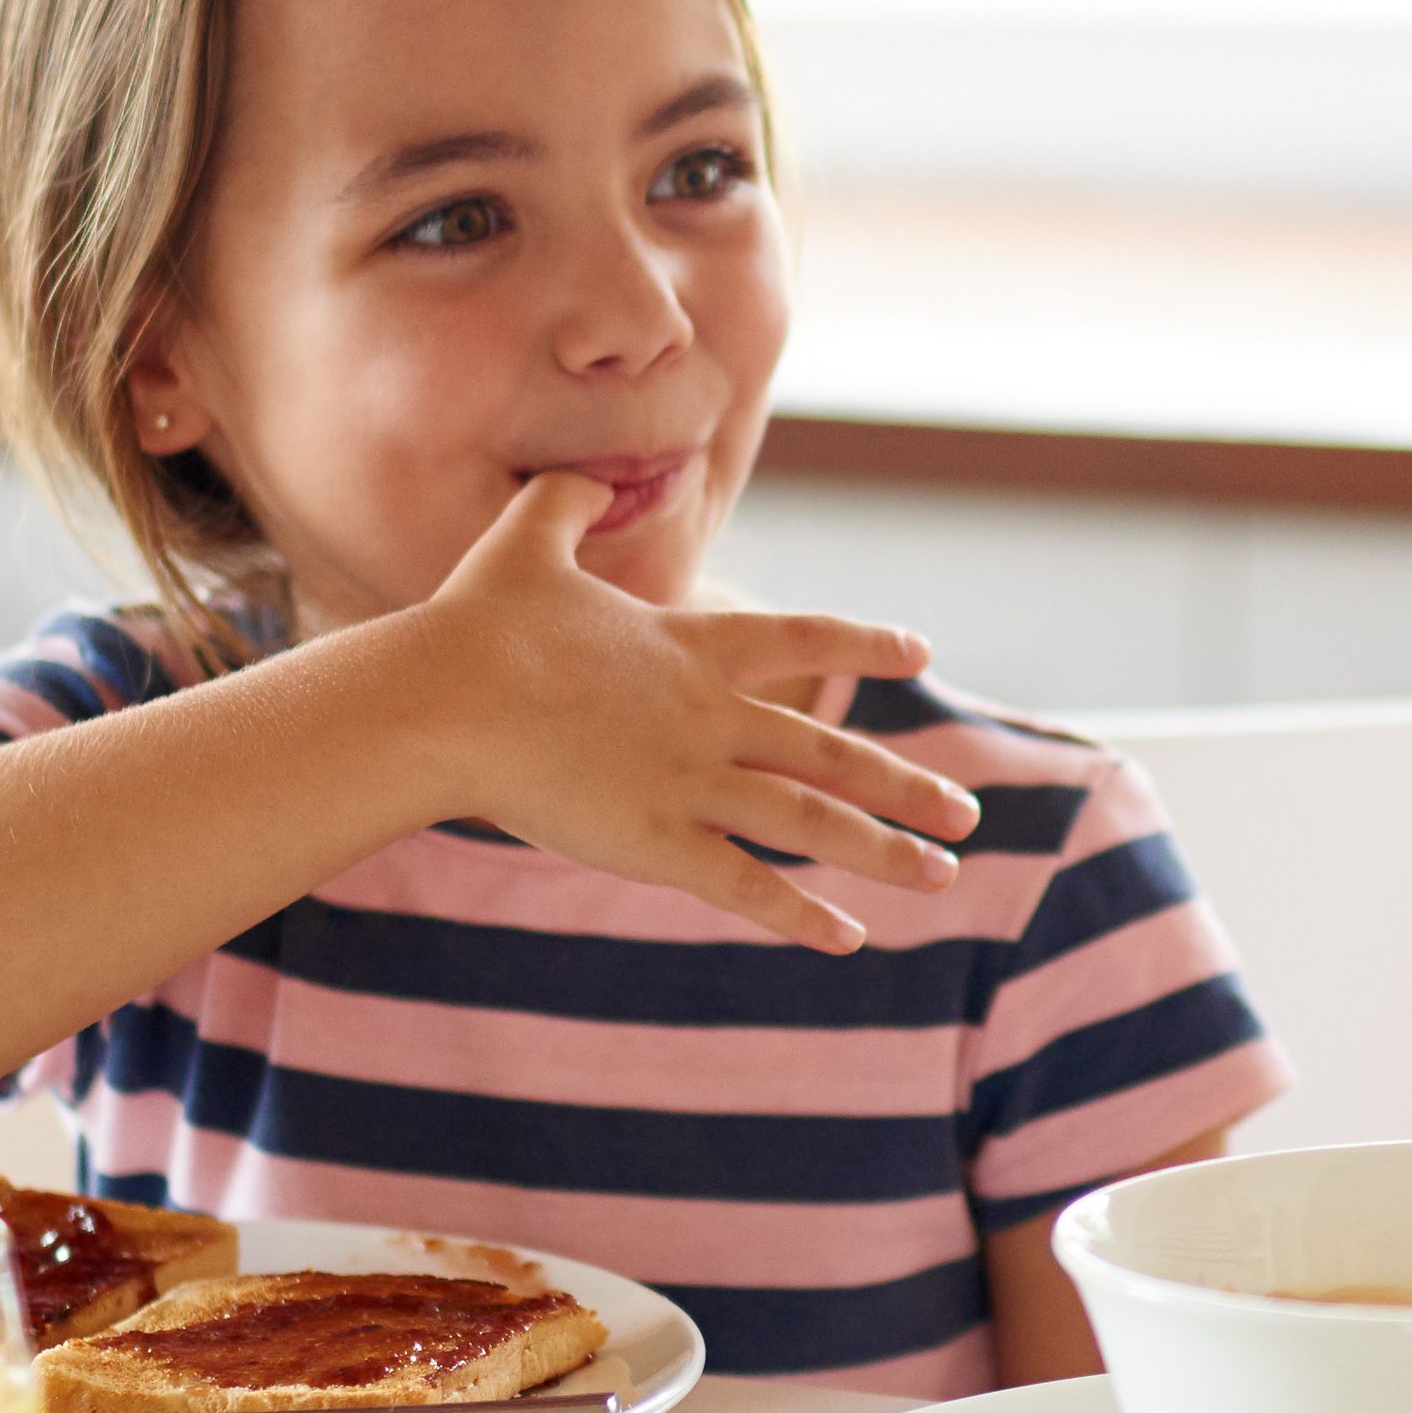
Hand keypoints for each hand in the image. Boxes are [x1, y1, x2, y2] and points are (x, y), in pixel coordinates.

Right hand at [363, 474, 984, 948]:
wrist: (445, 700)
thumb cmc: (476, 626)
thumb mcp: (527, 540)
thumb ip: (568, 503)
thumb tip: (585, 473)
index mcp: (691, 645)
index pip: (802, 639)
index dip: (863, 643)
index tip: (919, 651)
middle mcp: (712, 716)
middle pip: (831, 753)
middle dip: (906, 787)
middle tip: (966, 814)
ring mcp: (692, 782)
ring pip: (814, 822)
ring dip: (884, 853)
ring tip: (944, 874)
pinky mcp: (658, 844)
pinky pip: (748, 886)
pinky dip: (802, 916)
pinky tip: (851, 939)